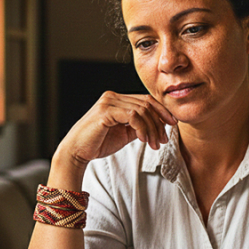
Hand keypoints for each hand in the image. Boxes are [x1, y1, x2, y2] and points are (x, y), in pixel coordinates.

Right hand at [58, 91, 176, 169]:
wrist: (77, 152)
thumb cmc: (98, 143)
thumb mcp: (124, 134)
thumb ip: (138, 127)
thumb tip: (157, 126)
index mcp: (117, 99)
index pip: (146, 100)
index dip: (162, 111)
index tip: (172, 124)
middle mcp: (113, 96)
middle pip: (146, 104)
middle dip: (159, 123)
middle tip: (163, 140)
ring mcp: (108, 102)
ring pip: (142, 110)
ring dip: (152, 129)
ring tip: (154, 144)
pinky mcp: (106, 111)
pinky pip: (133, 116)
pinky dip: (142, 128)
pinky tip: (144, 140)